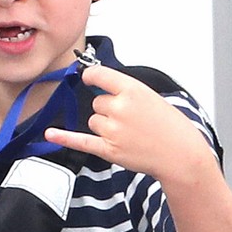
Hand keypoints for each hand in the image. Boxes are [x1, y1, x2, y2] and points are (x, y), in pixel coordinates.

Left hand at [48, 64, 231, 231]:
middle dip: (108, 110)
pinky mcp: (109, 150)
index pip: (99, 75)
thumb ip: (125, 90)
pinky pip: (81, 141)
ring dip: (105, 126)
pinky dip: (64, 137)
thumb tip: (97, 81)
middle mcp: (120, 108)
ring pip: (94, 121)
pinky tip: (50, 134)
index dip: (91, 76)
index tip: (88, 78)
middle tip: (132, 121)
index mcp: (132, 90)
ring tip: (130, 134)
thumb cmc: (170, 127)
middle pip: (96, 103)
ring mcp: (113, 130)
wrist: (181, 155)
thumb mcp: (151, 98)